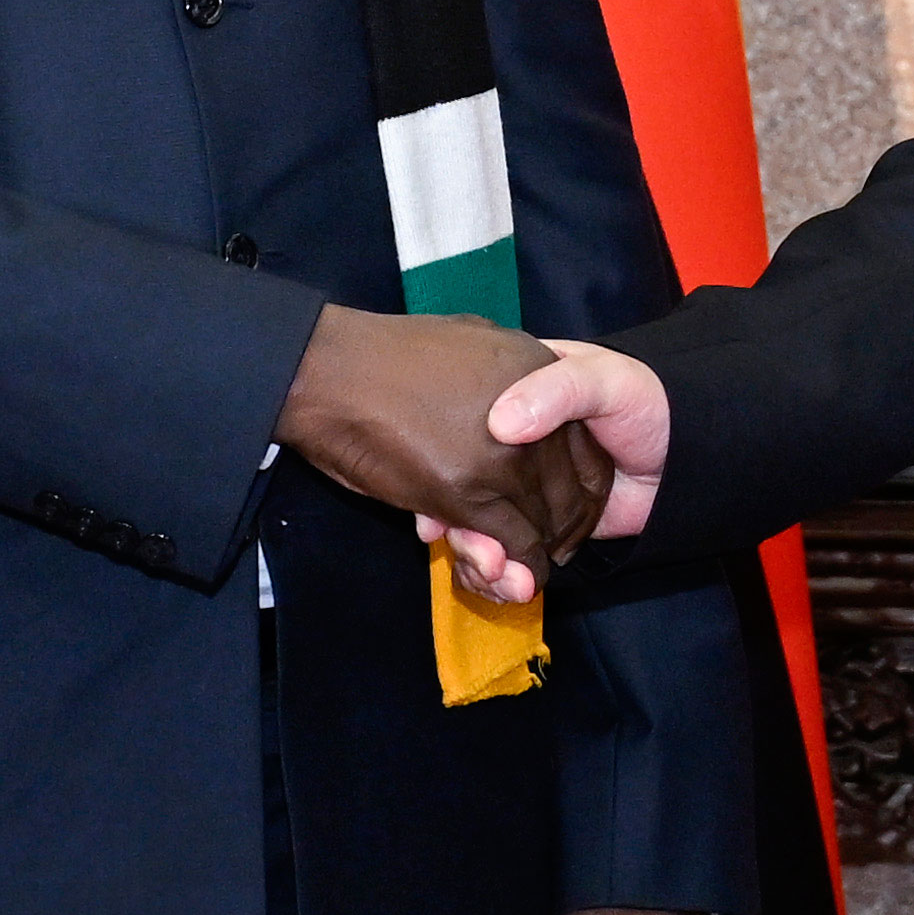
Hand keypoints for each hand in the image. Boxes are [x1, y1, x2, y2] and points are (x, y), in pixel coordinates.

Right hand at [279, 306, 608, 568]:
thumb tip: (523, 407)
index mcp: (537, 368)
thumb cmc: (389, 355)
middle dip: (566, 527)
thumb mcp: (474, 340)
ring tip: (524, 569)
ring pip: (545, 520)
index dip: (583, 483)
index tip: (569, 508)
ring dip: (537, 552)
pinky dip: (514, 565)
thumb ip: (510, 376)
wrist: (328, 369)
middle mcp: (532, 412)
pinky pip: (511, 542)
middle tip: (553, 549)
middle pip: (573, 487)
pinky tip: (505, 574)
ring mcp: (501, 453)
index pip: (585, 442)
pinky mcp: (466, 490)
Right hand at [442, 341, 674, 606]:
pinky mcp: (547, 525)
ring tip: (499, 579)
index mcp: (510, 398)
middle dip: (462, 534)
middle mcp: (508, 448)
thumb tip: (500, 425)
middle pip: (461, 495)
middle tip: (482, 557)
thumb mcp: (604, 379)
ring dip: (478, 561)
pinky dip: (499, 575)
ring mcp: (525, 490)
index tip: (432, 513)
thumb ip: (556, 392)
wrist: (697, 453)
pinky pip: (509, 552)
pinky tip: (505, 587)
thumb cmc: (649, 399)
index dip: (438, 476)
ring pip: (480, 529)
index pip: (454, 438)